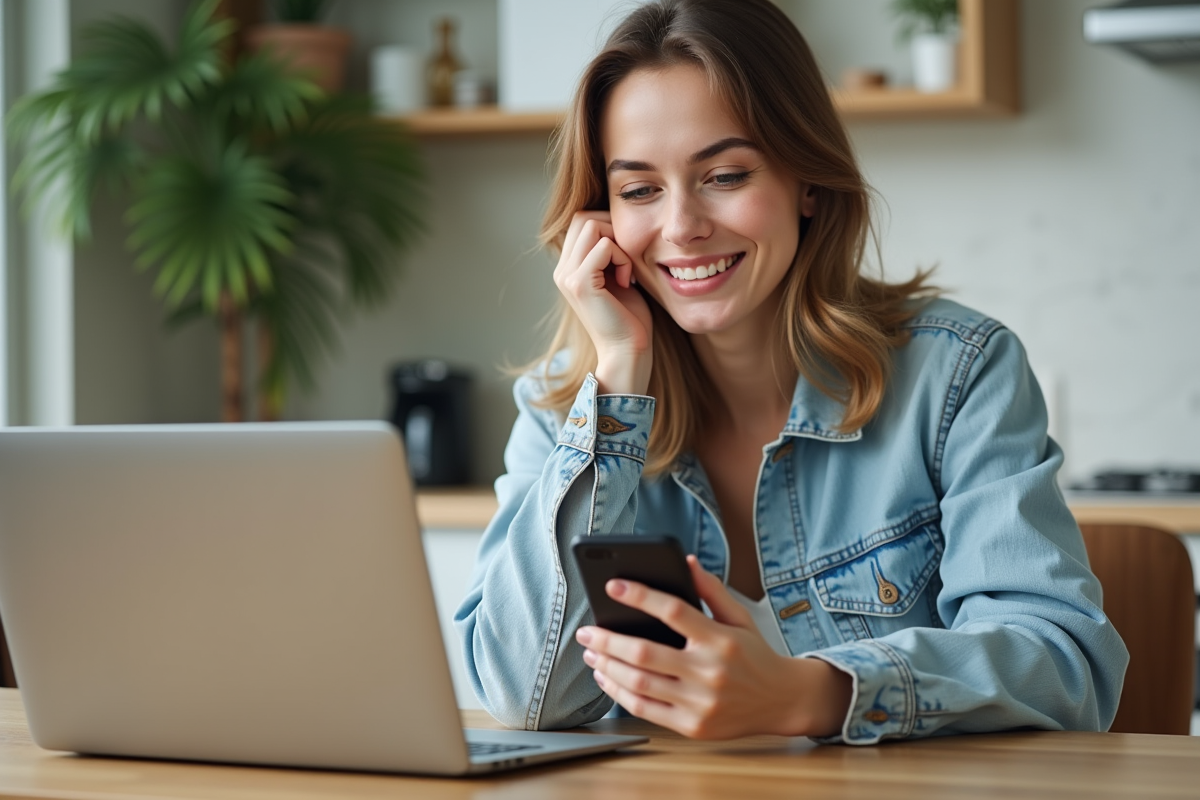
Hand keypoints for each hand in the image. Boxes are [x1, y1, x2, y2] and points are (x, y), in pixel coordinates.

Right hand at [552, 211, 652, 394]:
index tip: (626, 254)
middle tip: (629, 257)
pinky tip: (626, 281)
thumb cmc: (628, 317)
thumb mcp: (615, 276)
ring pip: (592, 226)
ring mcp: (567, 276)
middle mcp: (561, 270)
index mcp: (568, 268)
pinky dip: (622, 258)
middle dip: (614, 228)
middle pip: (584, 217)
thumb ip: (609, 252)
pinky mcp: (580, 284)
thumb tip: (615, 221)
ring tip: (626, 271)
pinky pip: (604, 246)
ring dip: (619, 243)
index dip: (608, 225)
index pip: (581, 220)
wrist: (626, 351)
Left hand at [575, 556, 852, 739]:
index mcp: (720, 640)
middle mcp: (709, 672)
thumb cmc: (756, 655)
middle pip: (644, 652)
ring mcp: (700, 702)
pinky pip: (645, 709)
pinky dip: (619, 693)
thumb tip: (685, 562)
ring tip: (591, 654)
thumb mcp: (741, 618)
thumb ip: (711, 590)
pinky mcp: (693, 726)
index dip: (640, 595)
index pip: (673, 610)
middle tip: (586, 631)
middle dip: (607, 640)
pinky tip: (607, 679)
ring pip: (639, 682)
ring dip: (607, 666)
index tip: (613, 586)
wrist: (782, 701)